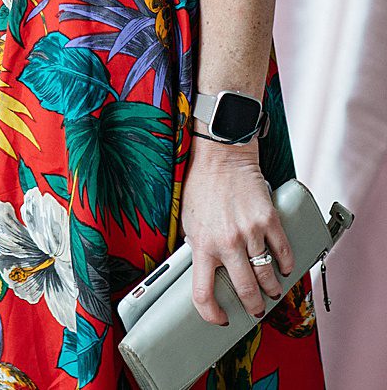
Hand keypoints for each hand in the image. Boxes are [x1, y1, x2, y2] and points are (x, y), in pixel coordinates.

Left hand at [181, 135, 293, 324]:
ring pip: (267, 277)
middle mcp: (227, 243)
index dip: (211, 314)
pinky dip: (287, 265)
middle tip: (256, 310)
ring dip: (272, 289)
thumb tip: (207, 273)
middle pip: (246, 291)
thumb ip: (199, 248)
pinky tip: (284, 268)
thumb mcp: (190, 222)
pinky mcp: (269, 220)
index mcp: (202, 245)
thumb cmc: (203, 187)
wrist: (222, 157)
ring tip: (272, 291)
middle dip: (253, 307)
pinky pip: (283, 253)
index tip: (220, 319)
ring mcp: (250, 232)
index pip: (203, 293)